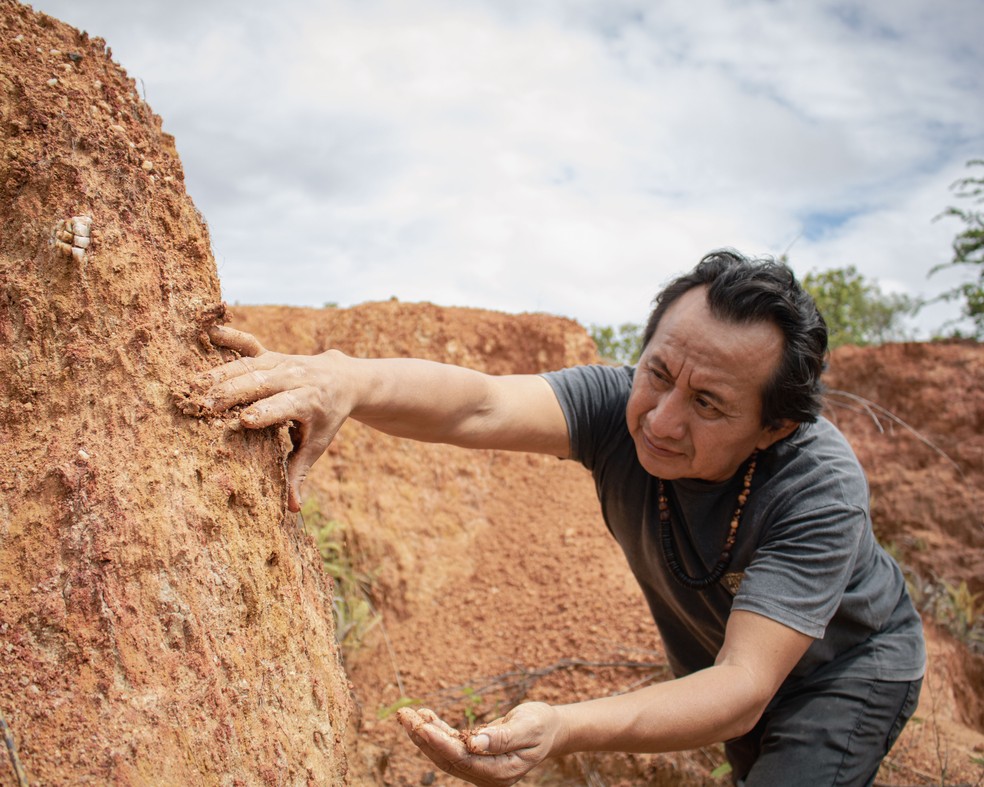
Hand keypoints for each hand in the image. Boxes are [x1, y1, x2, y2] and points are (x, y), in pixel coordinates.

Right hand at [195, 325, 348, 511]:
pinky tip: (207, 333)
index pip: (286, 406)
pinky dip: (229, 337)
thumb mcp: (318, 443)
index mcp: (310, 401)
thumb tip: (292, 508)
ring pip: (250, 365)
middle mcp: (296, 377)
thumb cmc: (326, 417)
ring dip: (221, 374)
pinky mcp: (271, 352)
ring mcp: (282, 361)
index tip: (244, 421)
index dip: (266, 412)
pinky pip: (248, 342)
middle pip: (262, 383)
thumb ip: (300, 471)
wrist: (342, 377)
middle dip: (233, 393)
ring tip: (193, 387)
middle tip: (204, 406)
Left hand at [396, 703, 562, 785]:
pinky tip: (423, 716)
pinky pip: (451, 745)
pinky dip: (436, 731)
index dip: (441, 744)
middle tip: (404, 716)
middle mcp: (486, 775)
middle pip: (448, 759)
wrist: (550, 730)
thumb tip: (476, 743)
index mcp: (501, 772)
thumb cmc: (542, 725)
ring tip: (405, 715)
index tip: (422, 727)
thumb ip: (504, 737)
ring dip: (423, 734)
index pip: (463, 760)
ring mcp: (479, 768)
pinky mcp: (475, 756)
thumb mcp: (529, 727)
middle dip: (424, 738)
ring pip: (444, 753)